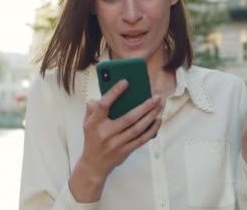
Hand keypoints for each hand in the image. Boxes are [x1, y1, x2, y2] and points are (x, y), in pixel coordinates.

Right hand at [69, 79, 162, 201]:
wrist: (94, 165)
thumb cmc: (92, 139)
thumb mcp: (87, 123)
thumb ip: (92, 108)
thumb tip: (99, 96)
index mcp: (94, 123)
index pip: (104, 105)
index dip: (114, 93)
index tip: (126, 82)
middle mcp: (106, 133)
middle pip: (129, 118)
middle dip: (145, 106)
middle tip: (156, 97)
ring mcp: (117, 143)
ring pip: (138, 128)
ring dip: (151, 116)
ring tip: (159, 106)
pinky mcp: (125, 151)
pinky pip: (142, 139)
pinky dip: (152, 129)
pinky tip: (158, 120)